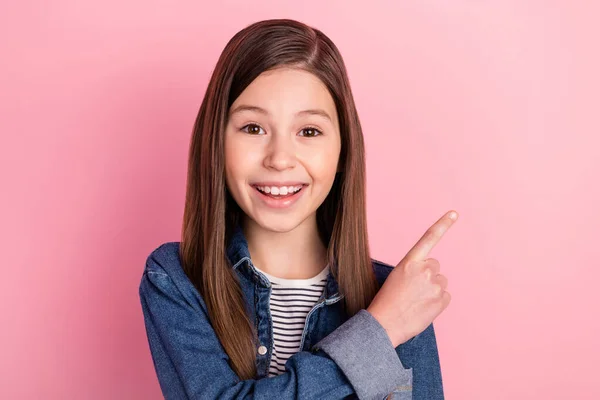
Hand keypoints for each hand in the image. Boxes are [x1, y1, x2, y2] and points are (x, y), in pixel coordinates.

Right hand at [367, 210, 457, 346]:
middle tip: (413, 291)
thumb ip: (414, 272)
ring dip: (432, 291)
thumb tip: (431, 278)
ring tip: (415, 302)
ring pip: (441, 283)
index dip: (443, 224)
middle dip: (429, 276)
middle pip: (435, 267)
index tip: (455, 213)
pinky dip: (437, 303)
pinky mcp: (442, 299)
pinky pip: (445, 297)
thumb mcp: (395, 279)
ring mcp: (435, 284)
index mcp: (409, 262)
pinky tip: (423, 309)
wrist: (385, 325)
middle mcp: (424, 269)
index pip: (429, 238)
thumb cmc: (386, 303)